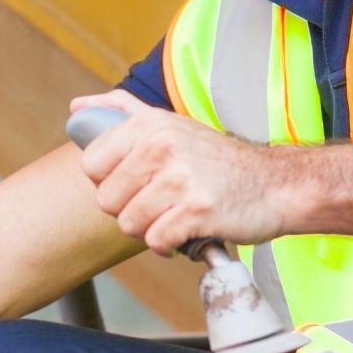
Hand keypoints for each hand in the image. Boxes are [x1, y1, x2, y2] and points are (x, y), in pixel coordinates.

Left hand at [70, 90, 294, 254]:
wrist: (275, 184)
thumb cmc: (218, 160)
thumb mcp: (171, 123)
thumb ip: (122, 112)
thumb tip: (77, 107)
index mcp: (149, 124)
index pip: (91, 165)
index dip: (110, 181)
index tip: (136, 181)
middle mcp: (162, 146)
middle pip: (107, 200)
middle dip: (131, 209)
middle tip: (161, 201)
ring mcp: (180, 179)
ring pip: (129, 224)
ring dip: (152, 227)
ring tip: (176, 213)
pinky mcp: (196, 211)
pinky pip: (156, 242)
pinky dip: (170, 245)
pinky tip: (188, 229)